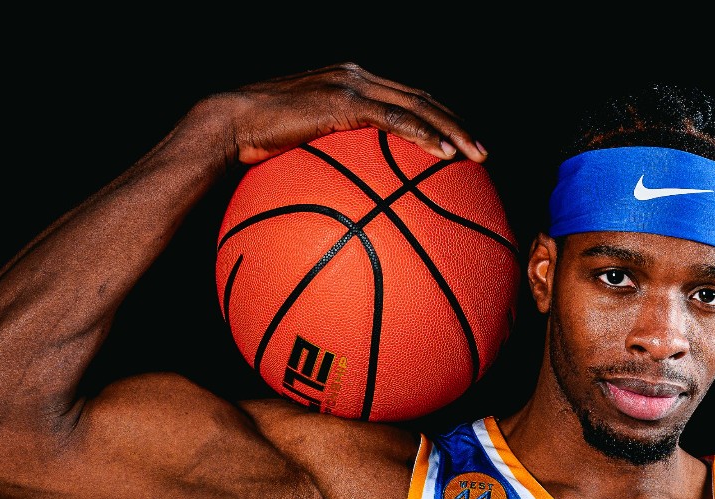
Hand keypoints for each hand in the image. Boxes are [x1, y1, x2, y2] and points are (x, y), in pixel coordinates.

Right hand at [194, 62, 486, 168]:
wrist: (231, 126)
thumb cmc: (258, 148)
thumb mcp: (301, 154)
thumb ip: (329, 163)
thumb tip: (344, 204)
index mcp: (351, 85)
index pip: (405, 99)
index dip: (436, 120)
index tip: (460, 146)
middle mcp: (357, 77)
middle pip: (421, 98)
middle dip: (456, 124)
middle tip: (483, 154)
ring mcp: (351, 84)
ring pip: (416, 104)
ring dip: (452, 130)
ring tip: (477, 156)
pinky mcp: (343, 100)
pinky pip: (394, 120)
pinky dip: (422, 136)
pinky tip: (444, 156)